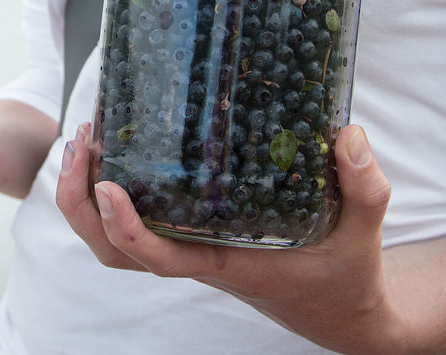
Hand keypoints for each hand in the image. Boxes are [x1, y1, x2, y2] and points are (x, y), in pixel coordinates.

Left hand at [55, 122, 401, 354]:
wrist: (341, 311)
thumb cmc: (346, 274)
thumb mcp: (364, 232)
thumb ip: (365, 187)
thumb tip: (349, 134)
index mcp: (227, 263)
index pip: (159, 258)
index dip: (124, 226)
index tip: (107, 185)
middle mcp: (197, 258)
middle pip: (112, 251)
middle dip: (81, 203)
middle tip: (81, 141)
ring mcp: (188, 249)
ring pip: (113, 243)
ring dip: (84, 198)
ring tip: (84, 139)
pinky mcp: (191, 236)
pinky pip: (134, 224)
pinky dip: (110, 194)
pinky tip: (117, 149)